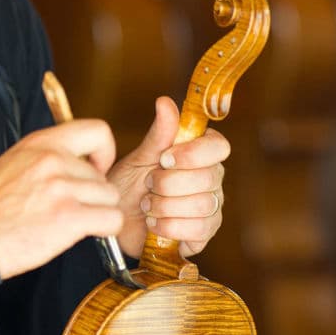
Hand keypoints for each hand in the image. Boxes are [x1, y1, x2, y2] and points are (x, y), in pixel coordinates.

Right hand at [0, 120, 121, 279]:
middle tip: (71, 208)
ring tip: (72, 222)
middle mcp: (53, 160)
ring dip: (98, 212)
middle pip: (103, 175)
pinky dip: (105, 229)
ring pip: (110, 197)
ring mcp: (62, 188)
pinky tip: (86, 232)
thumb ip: (47, 156)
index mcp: (40, 143)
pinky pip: (112, 219)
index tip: (95, 169)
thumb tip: (79, 161)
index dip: (103, 152)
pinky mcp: (69, 217)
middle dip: (92, 195)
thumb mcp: (14, 162)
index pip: (97, 131)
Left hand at [109, 96, 229, 258]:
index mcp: (200, 154)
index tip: (165, 158)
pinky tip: (153, 224)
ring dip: (166, 206)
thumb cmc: (129, 186)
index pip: (218, 146)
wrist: (117, 222)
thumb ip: (158, 135)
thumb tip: (165, 101)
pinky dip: (169, 226)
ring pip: (203, 204)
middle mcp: (212, 178)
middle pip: (208, 177)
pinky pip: (199, 229)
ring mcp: (211, 206)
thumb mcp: (139, 159)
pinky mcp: (205, 232)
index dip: (193, 153)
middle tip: (148, 185)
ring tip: (147, 205)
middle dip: (168, 183)